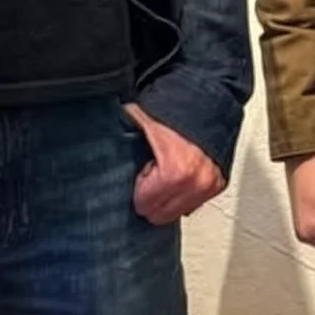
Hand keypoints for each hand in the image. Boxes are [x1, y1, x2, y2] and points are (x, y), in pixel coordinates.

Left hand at [125, 103, 225, 225]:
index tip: (142, 171)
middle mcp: (197, 183)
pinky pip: (192, 204)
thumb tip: (96, 138)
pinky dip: (183, 193)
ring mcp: (209, 186)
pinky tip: (181, 173)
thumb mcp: (141, 121)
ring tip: (167, 170)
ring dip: (167, 196)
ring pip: (176, 213)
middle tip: (152, 172)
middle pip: (160, 215)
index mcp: (175, 172)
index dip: (137, 187)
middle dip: (151, 196)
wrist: (208, 100)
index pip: (144, 206)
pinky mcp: (218, 185)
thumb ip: (119, 135)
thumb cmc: (176, 111)